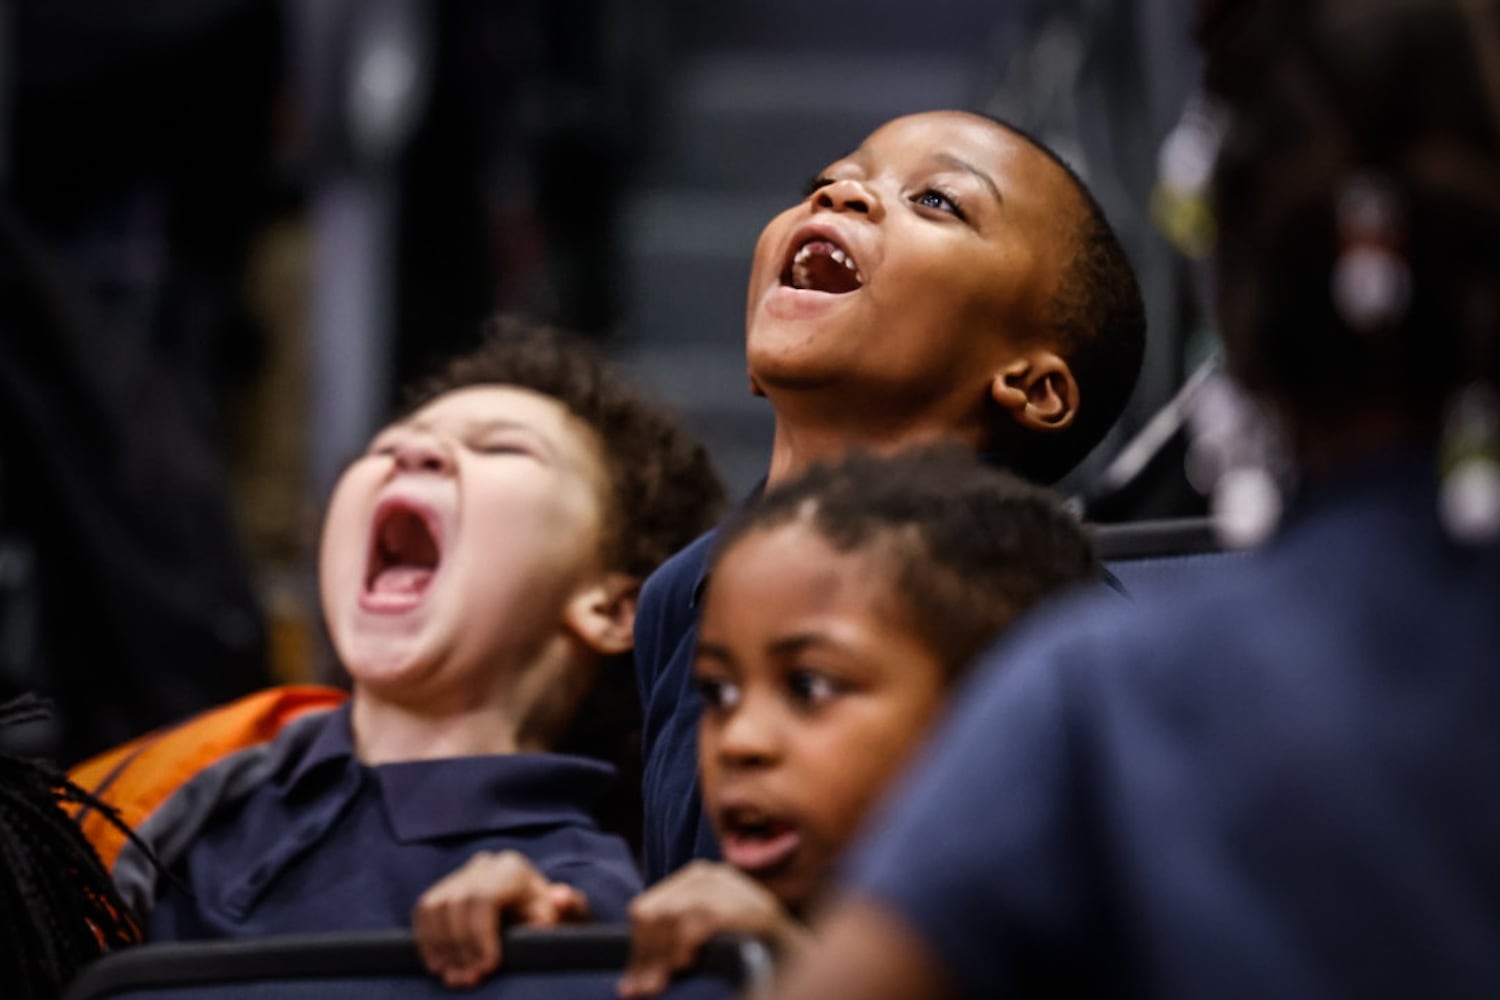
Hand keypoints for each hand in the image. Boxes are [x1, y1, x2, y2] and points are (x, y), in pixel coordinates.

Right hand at [412, 850, 590, 988]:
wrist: (534, 914)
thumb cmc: (551, 919)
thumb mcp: (565, 916)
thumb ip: (569, 909)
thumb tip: (560, 897)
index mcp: (512, 869)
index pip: (482, 899)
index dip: (479, 936)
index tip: (487, 968)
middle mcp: (483, 865)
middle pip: (455, 904)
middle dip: (459, 948)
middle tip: (468, 980)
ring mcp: (460, 874)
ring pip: (434, 907)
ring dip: (440, 948)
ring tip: (454, 977)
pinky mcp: (444, 888)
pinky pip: (423, 910)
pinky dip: (427, 939)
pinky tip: (438, 965)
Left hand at [617, 861, 806, 997]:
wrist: (798, 954)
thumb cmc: (748, 950)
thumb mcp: (704, 943)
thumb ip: (670, 951)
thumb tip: (627, 989)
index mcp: (696, 878)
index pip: (645, 910)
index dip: (637, 950)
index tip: (632, 986)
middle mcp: (710, 875)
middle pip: (653, 913)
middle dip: (646, 956)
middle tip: (644, 990)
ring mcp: (731, 888)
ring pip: (673, 918)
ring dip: (662, 956)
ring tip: (662, 982)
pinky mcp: (748, 908)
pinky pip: (700, 924)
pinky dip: (686, 946)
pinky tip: (687, 963)